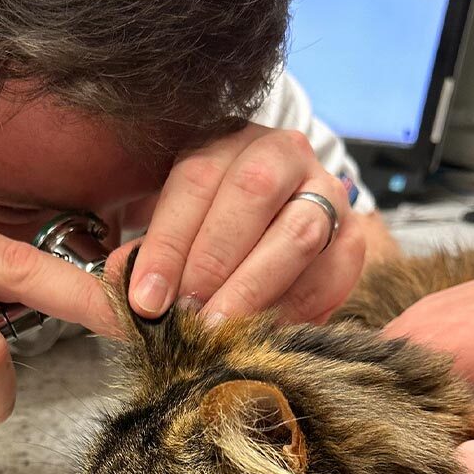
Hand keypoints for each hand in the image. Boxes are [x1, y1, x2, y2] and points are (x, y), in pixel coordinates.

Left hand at [124, 123, 365, 323]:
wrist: (265, 236)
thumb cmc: (199, 236)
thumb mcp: (162, 231)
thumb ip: (139, 254)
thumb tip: (120, 281)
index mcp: (224, 139)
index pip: (194, 179)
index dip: (168, 244)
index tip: (146, 300)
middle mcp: (280, 151)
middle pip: (252, 191)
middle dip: (214, 262)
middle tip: (186, 317)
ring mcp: (325, 190)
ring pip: (299, 231)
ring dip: (255, 287)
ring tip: (220, 331)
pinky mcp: (353, 236)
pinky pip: (334, 272)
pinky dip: (296, 309)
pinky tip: (260, 335)